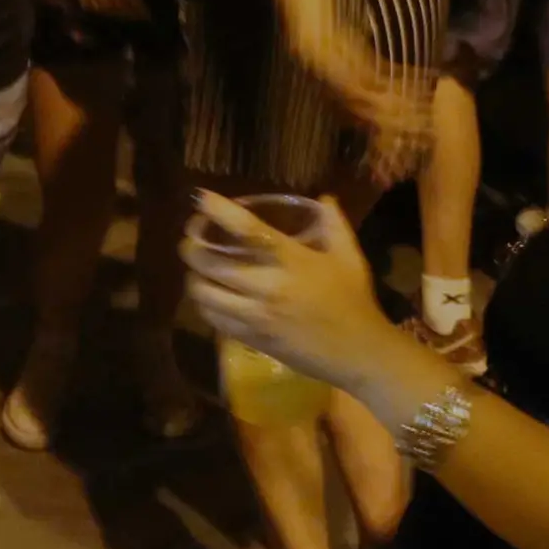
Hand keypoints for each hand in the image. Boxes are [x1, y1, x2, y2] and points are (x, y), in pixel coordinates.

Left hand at [182, 190, 395, 390]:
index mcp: (292, 260)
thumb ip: (334, 224)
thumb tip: (324, 197)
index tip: (199, 197)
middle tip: (190, 240)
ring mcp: (258, 315)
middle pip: (212, 263)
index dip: (220, 211)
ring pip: (206, 294)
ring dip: (193, 279)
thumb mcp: (350, 257)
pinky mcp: (253, 338)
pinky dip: (205, 306)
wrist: (359, 352)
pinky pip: (215, 320)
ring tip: (195, 270)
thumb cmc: (354, 300)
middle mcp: (269, 286)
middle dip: (191, 248)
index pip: (248, 230)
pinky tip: (210, 297)